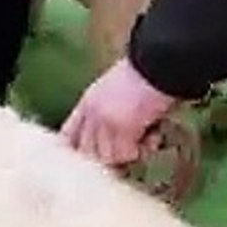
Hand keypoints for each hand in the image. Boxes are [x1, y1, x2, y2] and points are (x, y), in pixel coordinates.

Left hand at [60, 58, 178, 166]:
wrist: (159, 62)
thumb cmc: (146, 75)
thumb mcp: (115, 90)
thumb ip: (107, 111)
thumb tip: (115, 139)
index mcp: (88, 102)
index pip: (67, 135)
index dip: (74, 151)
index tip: (84, 163)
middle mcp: (91, 113)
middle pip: (86, 152)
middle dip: (106, 157)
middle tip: (130, 151)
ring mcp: (104, 121)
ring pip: (108, 157)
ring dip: (128, 153)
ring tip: (146, 137)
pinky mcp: (122, 128)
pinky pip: (128, 153)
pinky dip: (143, 149)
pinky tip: (154, 135)